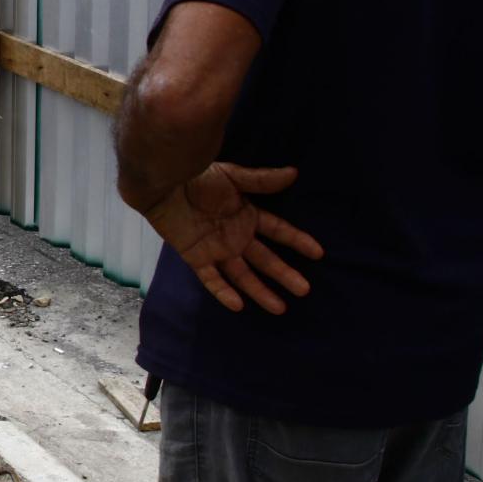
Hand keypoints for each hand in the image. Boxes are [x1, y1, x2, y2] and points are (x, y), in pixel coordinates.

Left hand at [143, 162, 322, 315]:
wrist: (164, 181)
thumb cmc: (198, 174)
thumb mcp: (232, 176)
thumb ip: (261, 180)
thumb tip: (294, 173)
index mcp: (247, 216)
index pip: (278, 231)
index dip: (297, 241)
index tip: (318, 253)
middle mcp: (235, 236)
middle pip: (264, 259)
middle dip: (284, 274)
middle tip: (304, 289)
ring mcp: (217, 249)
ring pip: (242, 275)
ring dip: (260, 291)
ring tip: (280, 308)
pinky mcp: (196, 257)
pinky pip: (211, 279)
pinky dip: (223, 292)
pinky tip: (238, 305)